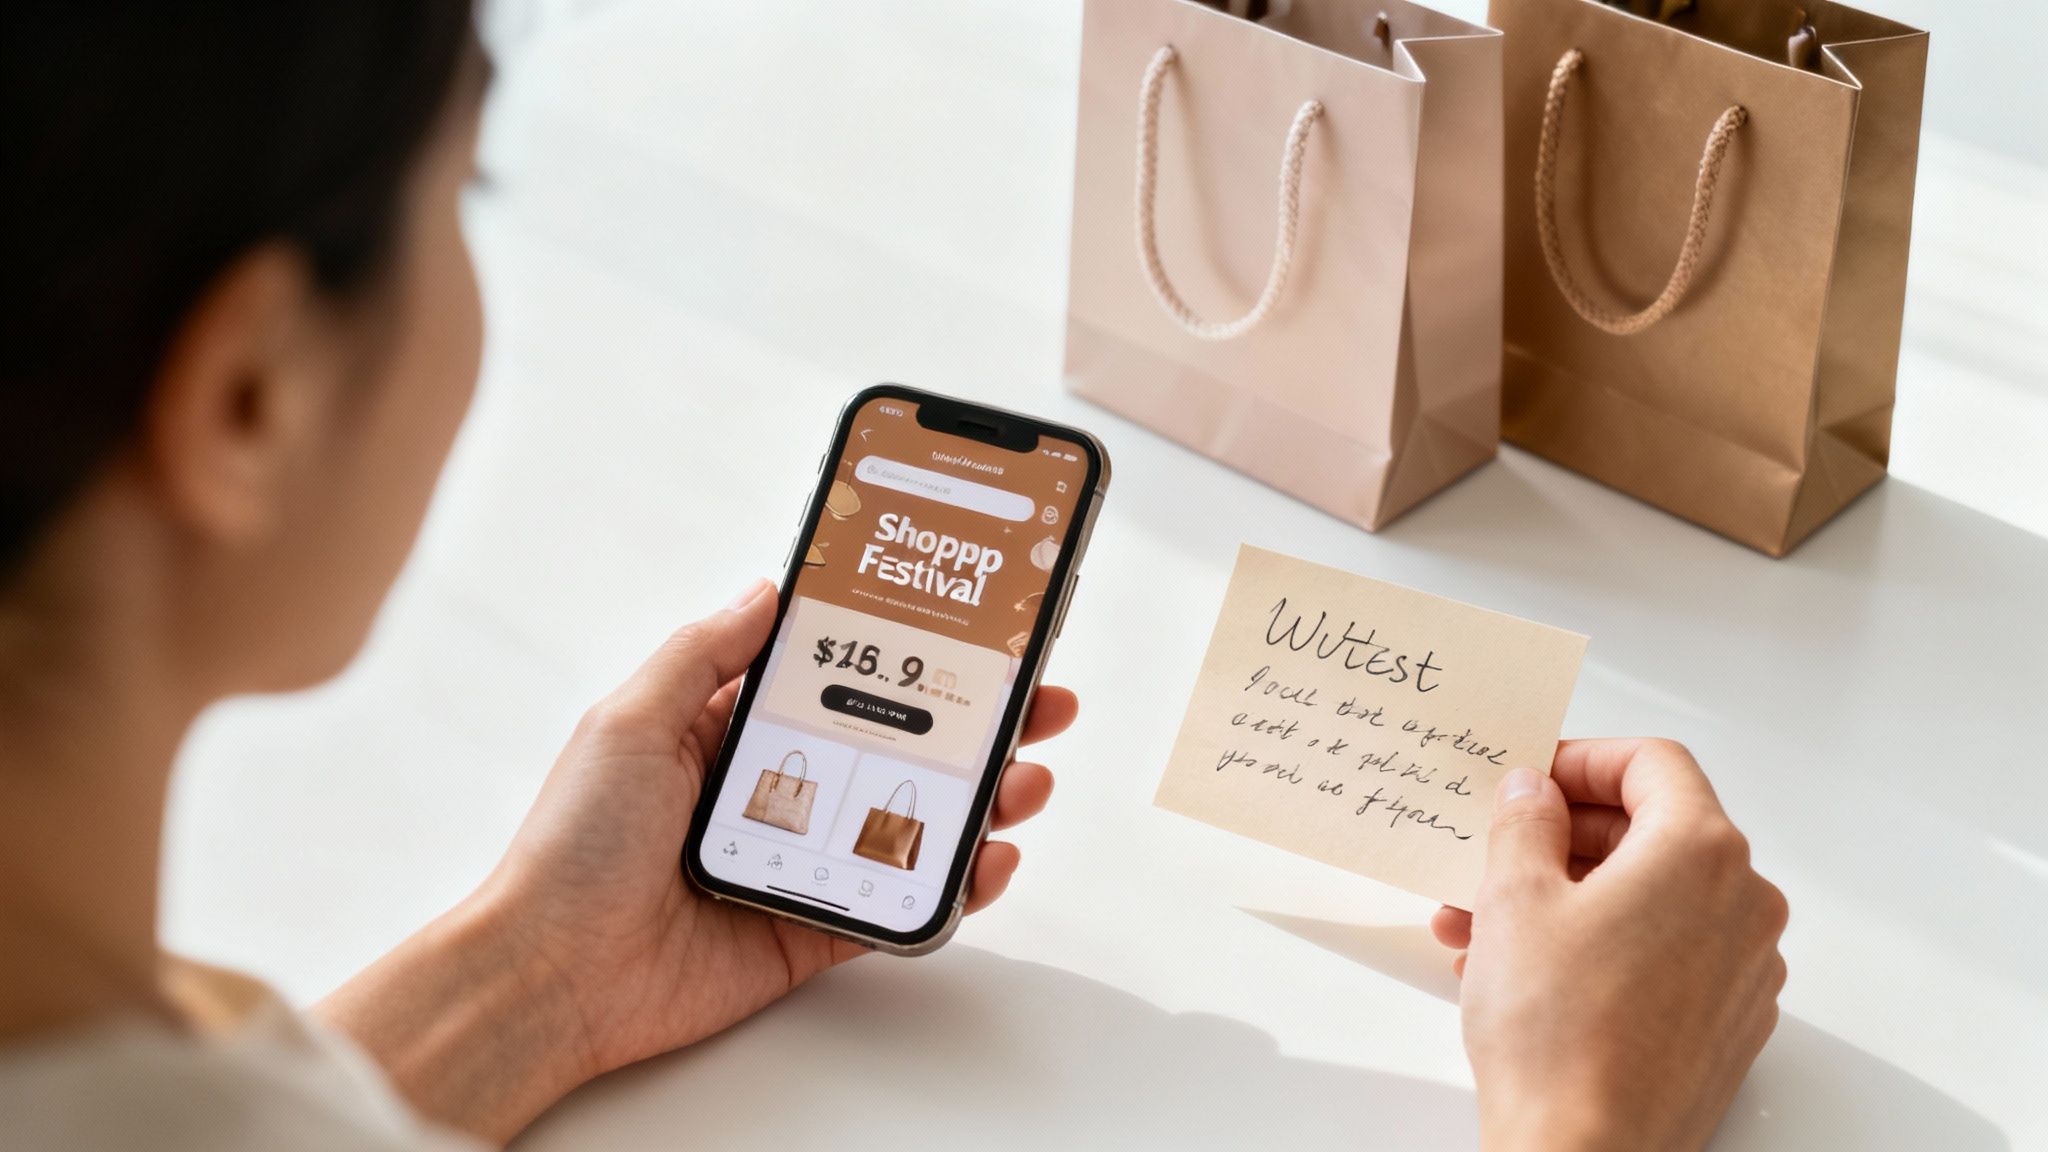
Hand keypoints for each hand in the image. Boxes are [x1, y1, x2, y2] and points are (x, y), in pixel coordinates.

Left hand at [320, 579, 1074, 1141]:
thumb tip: (770, 587)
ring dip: (980, 798)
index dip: (904, 655)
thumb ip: (705, 653)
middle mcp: (774, 791)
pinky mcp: (811, 927)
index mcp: (728, 732)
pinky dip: (952, 884)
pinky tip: (988, 858)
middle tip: (1036, 702)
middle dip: (972, 725)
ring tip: (1025, 777)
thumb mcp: (631, 719)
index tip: (966, 631)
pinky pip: (897, 903)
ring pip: (911, 823)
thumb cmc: (573, 846)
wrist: (554, 975)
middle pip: (896, 748)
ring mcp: (800, 859)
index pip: (838, 680)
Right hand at [1429, 740, 1787, 1151]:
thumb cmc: (1558, 1035)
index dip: (1582, 760)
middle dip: (1562, 837)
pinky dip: (1602, 944)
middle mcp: (1743, 904)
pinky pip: (1665, 953)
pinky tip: (1528, 970)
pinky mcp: (1727, 1022)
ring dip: (1568, 895)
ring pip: (1651, 898)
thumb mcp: (1513, 895)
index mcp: (1701, 853)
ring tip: (1483, 924)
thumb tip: (1534, 792)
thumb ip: (1525, 821)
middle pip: (1654, 830)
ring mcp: (1744, 969)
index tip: (1535, 778)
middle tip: (1498, 850)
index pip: (1653, 763)